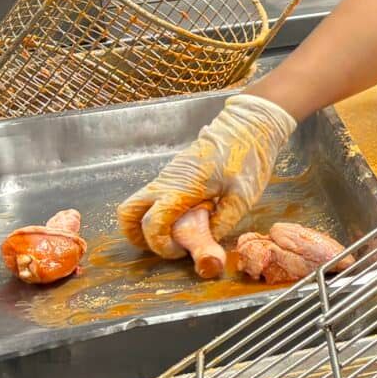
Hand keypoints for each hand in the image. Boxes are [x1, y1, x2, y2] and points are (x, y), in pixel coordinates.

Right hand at [117, 93, 297, 257]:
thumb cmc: (247, 158)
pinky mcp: (172, 175)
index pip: (152, 222)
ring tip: (175, 234)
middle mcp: (166, 181)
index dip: (160, 244)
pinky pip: (153, 197)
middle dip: (140, 236)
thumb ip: (222, 223)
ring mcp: (166, 176)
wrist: (248, 127)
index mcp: (182, 187)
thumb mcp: (243, 196)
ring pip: (138, 204)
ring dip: (147, 224)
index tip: (180, 250)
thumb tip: (207, 244)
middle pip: (128, 213)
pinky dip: (158, 212)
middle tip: (170, 244)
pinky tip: (186, 217)